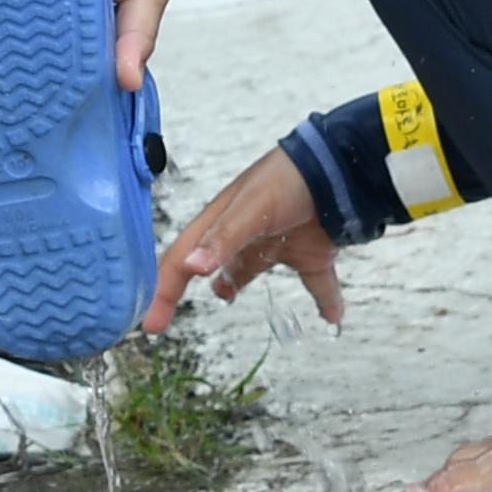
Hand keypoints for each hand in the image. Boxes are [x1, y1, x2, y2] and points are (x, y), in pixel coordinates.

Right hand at [143, 148, 342, 332]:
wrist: (341, 167)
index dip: (163, 290)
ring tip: (227, 299)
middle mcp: (244, 234)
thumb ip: (225, 238)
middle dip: (186, 288)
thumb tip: (193, 268)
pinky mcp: (311, 251)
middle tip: (167, 316)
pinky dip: (326, 300)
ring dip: (238, 283)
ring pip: (252, 269)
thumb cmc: (289, 178)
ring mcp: (277, 241)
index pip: (182, 260)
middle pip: (208, 265)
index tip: (150, 323)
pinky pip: (317, 283)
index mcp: (222, 221)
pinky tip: (334, 318)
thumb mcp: (252, 207)